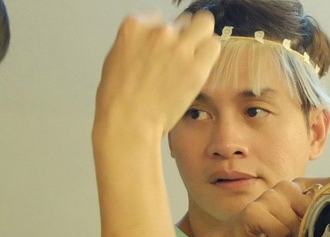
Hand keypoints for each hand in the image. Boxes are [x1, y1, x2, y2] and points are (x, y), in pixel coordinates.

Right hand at [96, 11, 220, 137]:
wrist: (127, 124)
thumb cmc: (117, 101)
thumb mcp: (115, 60)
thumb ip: (135, 44)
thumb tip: (149, 42)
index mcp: (134, 27)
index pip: (158, 18)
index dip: (161, 37)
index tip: (160, 52)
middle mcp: (157, 32)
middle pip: (182, 22)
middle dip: (181, 37)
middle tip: (178, 57)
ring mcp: (178, 47)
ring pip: (204, 26)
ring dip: (200, 40)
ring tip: (192, 60)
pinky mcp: (196, 66)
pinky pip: (213, 46)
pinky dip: (209, 55)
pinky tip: (199, 67)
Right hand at [206, 177, 329, 236]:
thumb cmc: (268, 236)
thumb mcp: (296, 226)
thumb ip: (314, 218)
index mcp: (298, 187)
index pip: (328, 186)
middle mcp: (285, 187)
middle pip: (314, 211)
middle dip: (307, 231)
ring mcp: (269, 197)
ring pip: (296, 223)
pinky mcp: (255, 211)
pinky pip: (280, 231)